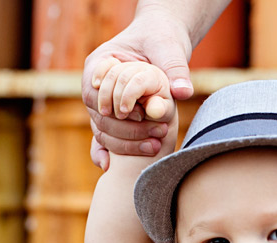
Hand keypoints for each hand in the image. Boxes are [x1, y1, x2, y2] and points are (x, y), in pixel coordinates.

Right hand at [81, 10, 193, 169]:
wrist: (163, 44)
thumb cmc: (162, 41)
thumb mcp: (168, 49)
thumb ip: (175, 69)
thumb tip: (183, 92)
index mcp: (100, 64)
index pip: (94, 90)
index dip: (112, 105)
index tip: (136, 114)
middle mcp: (95, 86)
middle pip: (99, 115)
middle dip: (124, 130)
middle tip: (154, 135)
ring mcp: (102, 104)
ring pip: (102, 130)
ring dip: (125, 143)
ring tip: (154, 148)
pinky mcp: (113, 119)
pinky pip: (102, 138)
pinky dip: (104, 152)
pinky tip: (111, 167)